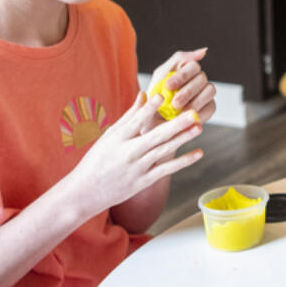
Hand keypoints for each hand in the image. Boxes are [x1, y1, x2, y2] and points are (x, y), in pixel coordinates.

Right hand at [65, 92, 204, 217]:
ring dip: (183, 139)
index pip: (136, 120)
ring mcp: (137, 168)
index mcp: (118, 138)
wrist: (86, 192)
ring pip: (164, 150)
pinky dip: (183, 161)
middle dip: (176, 124)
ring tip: (199, 127)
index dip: (149, 108)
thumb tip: (144, 94)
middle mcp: (128, 152)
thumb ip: (130, 116)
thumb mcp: (110, 136)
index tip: (161, 95)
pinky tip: (198, 153)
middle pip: (156, 135)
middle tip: (193, 112)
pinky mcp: (144, 181)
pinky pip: (167, 169)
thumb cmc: (97, 159)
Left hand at [145, 48, 216, 130]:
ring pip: (210, 90)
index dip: (181, 76)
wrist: (152, 119)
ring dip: (195, 101)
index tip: (168, 86)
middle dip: (187, 92)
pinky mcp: (209, 107)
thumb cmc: (157, 94)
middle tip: (174, 103)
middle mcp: (200, 79)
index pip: (193, 66)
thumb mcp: (161, 74)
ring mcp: (206, 93)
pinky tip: (187, 117)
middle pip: (202, 79)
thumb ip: (179, 58)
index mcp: (189, 69)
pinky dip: (199, 112)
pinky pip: (211, 107)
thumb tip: (204, 50)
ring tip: (180, 112)